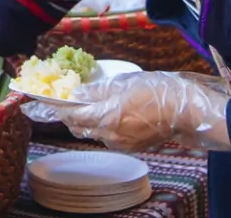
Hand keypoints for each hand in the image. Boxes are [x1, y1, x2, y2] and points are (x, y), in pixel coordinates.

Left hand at [54, 72, 230, 153]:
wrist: (184, 111)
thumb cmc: (156, 90)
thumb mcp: (124, 83)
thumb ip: (98, 91)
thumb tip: (78, 94)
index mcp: (106, 117)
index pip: (73, 116)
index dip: (58, 109)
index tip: (46, 102)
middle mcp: (109, 134)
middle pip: (80, 128)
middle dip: (70, 117)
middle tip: (65, 104)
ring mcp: (120, 143)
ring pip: (94, 133)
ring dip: (87, 122)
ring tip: (88, 107)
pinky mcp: (131, 146)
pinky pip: (109, 137)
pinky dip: (103, 127)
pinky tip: (109, 114)